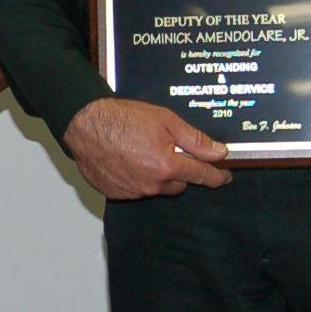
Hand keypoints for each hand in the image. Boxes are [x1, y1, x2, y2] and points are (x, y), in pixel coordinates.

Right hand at [61, 98, 231, 199]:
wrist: (85, 125)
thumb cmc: (122, 118)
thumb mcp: (166, 120)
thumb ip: (195, 139)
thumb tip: (219, 152)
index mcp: (167, 165)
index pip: (201, 175)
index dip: (216, 176)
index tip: (224, 177)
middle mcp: (152, 184)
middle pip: (179, 185)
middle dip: (179, 171)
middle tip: (169, 151)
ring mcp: (133, 191)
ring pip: (157, 188)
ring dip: (157, 175)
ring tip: (142, 152)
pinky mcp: (117, 193)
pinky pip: (136, 190)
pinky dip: (137, 179)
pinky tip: (128, 160)